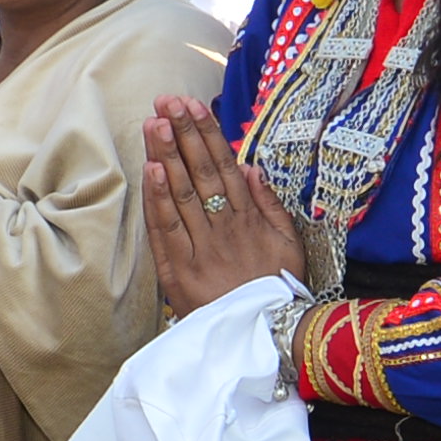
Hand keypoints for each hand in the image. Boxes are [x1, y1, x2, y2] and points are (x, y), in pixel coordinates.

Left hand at [142, 95, 306, 315]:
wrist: (266, 339)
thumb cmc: (278, 292)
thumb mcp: (290, 246)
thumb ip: (272, 205)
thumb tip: (252, 168)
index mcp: (250, 218)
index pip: (225, 166)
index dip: (207, 134)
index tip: (193, 106)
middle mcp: (225, 227)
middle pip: (201, 172)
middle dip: (182, 134)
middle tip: (166, 101)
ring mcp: (201, 248)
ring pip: (182, 194)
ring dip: (166, 156)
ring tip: (154, 123)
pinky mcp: (181, 272)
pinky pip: (167, 230)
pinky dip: (158, 200)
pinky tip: (151, 170)